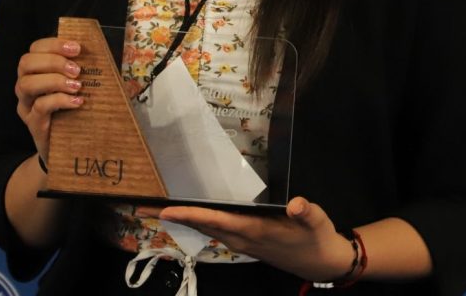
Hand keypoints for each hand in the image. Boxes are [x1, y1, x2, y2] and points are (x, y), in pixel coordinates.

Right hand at [14, 37, 84, 165]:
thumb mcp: (77, 87)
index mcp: (36, 72)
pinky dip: (59, 100)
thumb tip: (101, 52)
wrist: (67, 150)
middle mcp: (26, 87)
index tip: (77, 48)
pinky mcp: (33, 125)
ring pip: (26, 84)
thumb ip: (81, 71)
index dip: (54, 44)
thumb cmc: (74, 112)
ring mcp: (27, 106)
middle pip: (25, 63)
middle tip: (77, 69)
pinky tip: (77, 101)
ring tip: (77, 85)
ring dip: (54, 80)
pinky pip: (39, 107)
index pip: (34, 49)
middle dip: (53, 61)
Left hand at [159, 197, 355, 281]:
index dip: (191, 215)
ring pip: (206, 229)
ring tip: (159, 209)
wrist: (321, 262)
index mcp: (254, 230)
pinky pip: (215, 230)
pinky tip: (192, 214)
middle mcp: (242, 238)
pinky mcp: (245, 242)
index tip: (166, 210)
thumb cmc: (316, 237)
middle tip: (144, 207)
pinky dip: (199, 221)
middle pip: (202, 225)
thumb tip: (297, 204)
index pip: (216, 220)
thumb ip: (306, 212)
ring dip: (183, 220)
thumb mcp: (316, 221)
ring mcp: (242, 242)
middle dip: (174, 217)